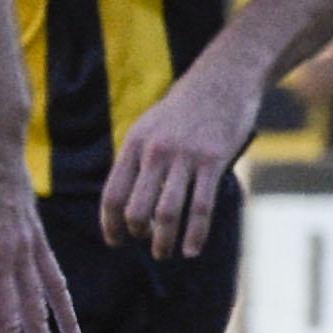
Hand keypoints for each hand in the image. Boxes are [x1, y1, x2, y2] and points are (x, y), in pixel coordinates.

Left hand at [101, 59, 259, 259]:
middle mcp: (155, 152)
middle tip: (144, 243)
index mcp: (134, 145)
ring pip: (167, 212)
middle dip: (137, 234)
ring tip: (164, 252)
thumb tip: (124, 201)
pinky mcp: (213, 161)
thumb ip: (136, 161)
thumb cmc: (183, 110)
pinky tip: (191, 250)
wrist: (222, 80)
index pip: (112, 194)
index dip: (110, 224)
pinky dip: (195, 234)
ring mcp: (185, 157)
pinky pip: (200, 207)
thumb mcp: (148, 128)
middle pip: (136, 208)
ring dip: (163, 240)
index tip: (115, 241)